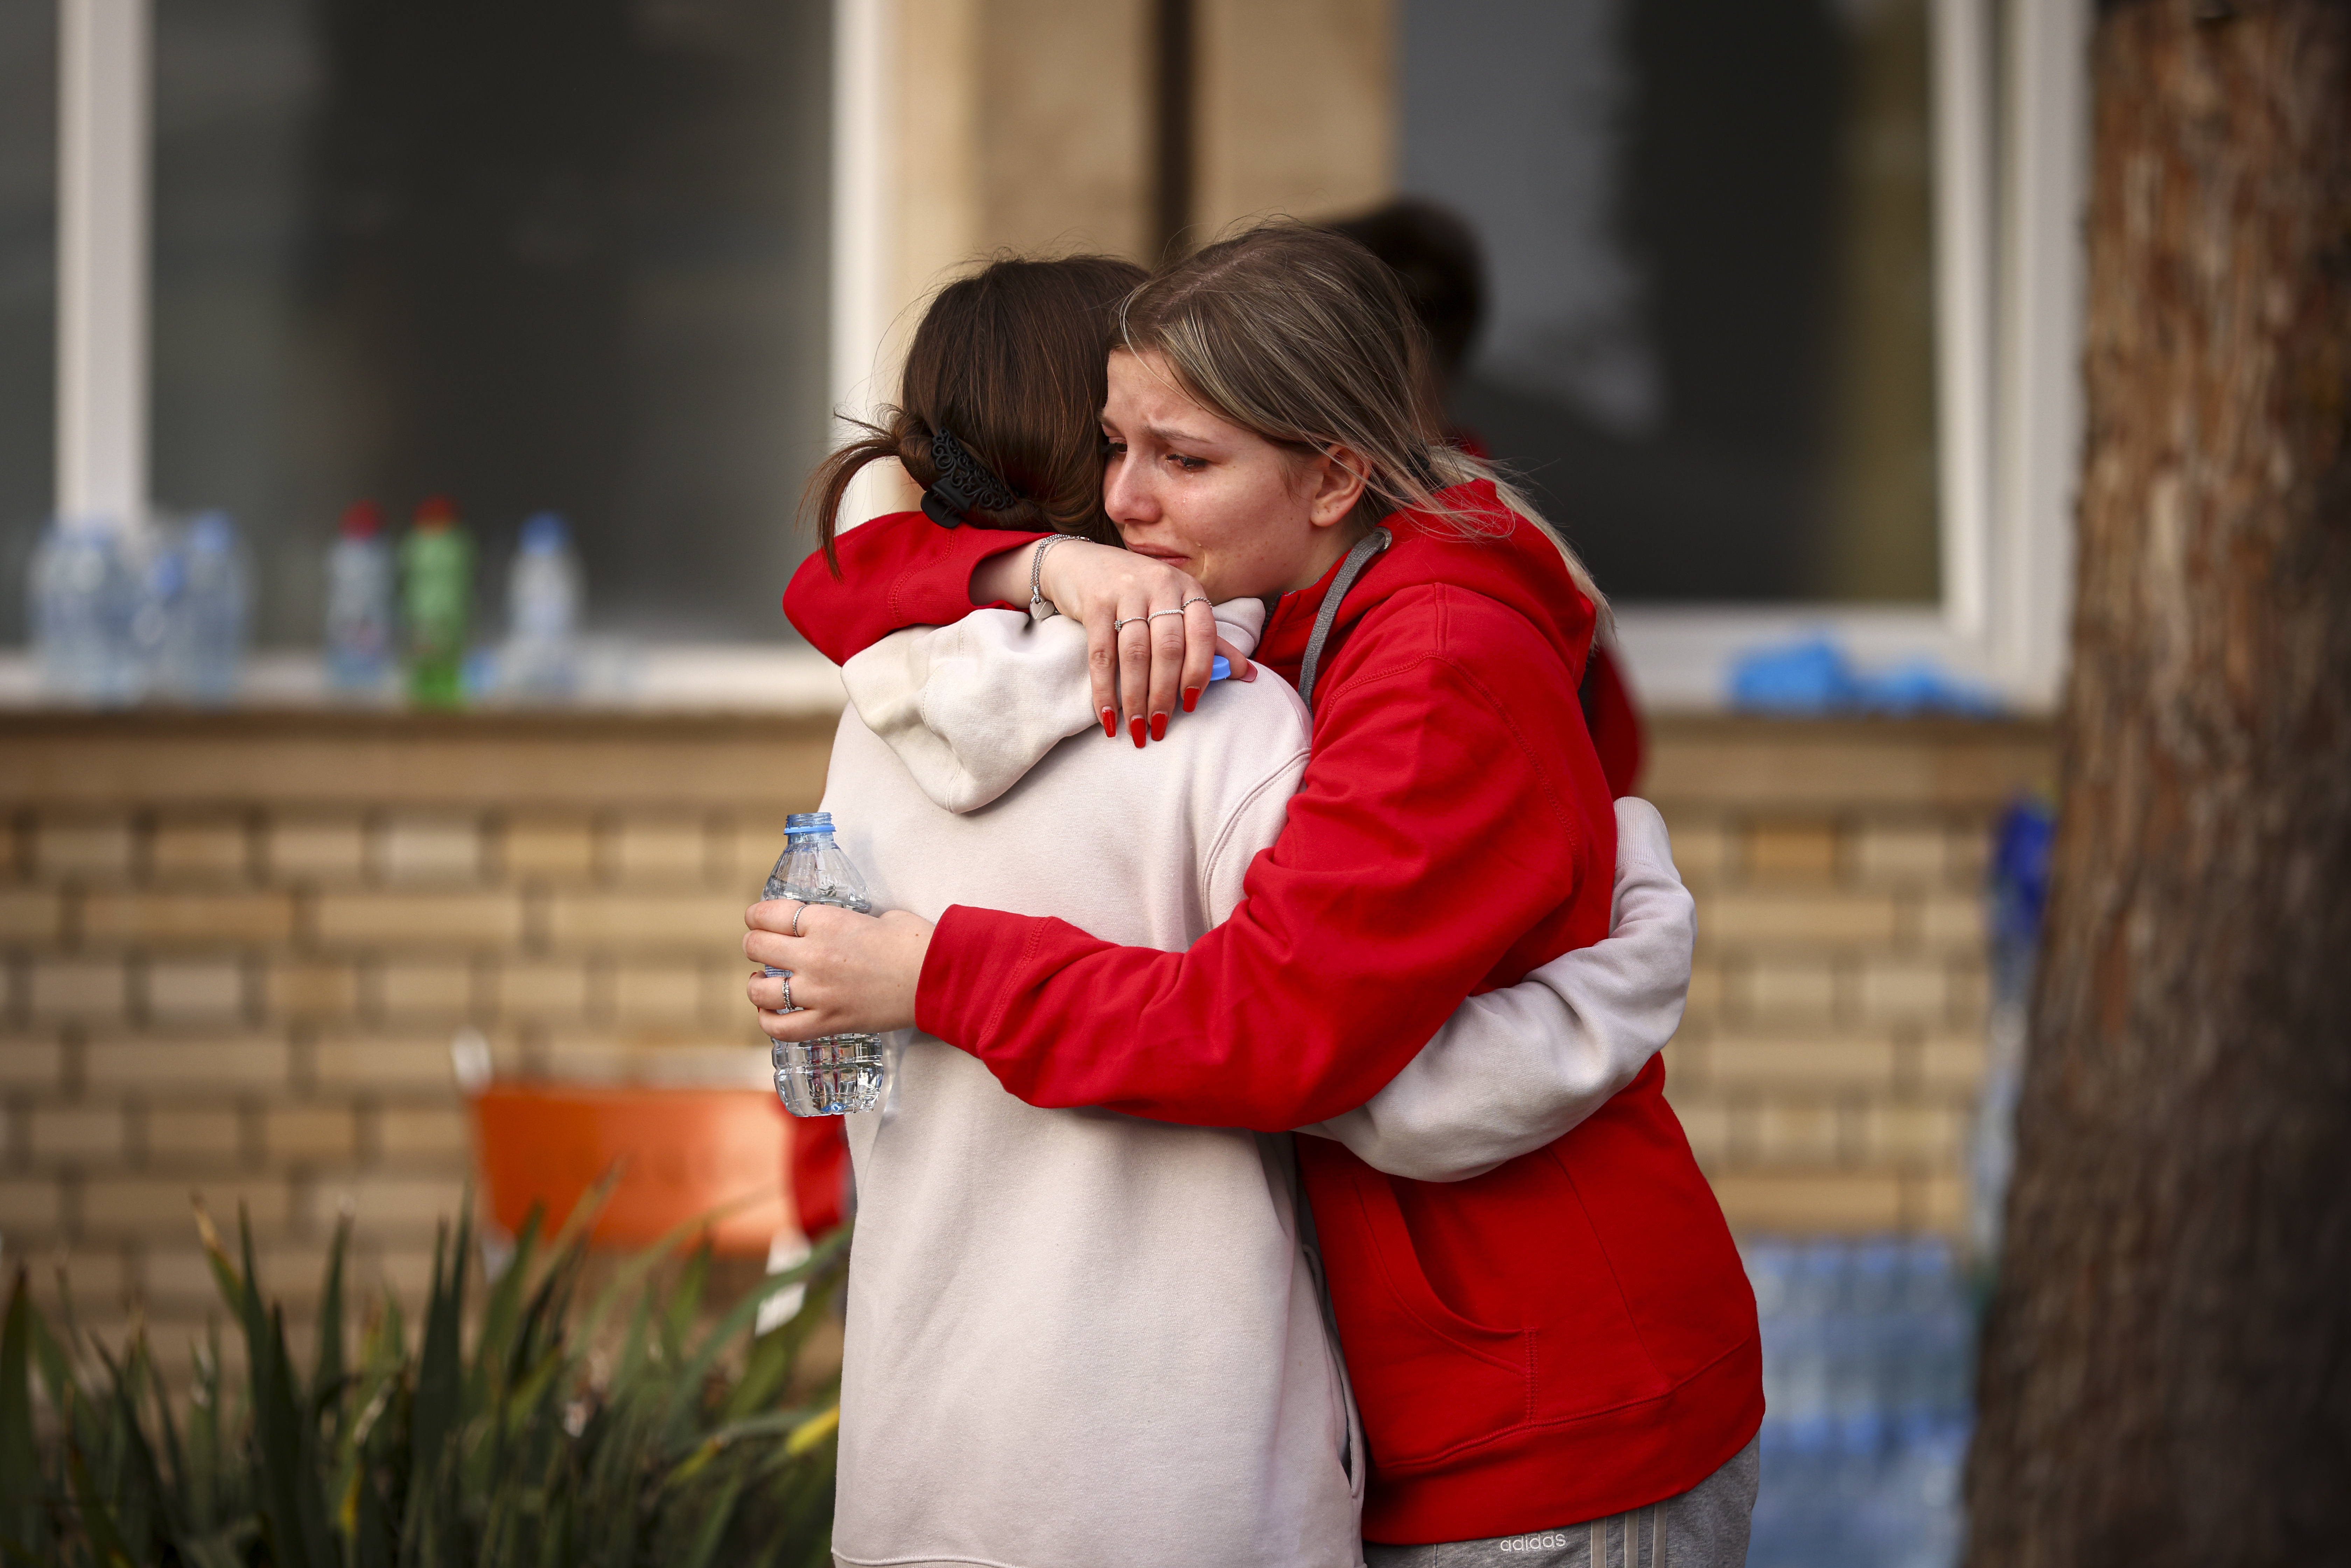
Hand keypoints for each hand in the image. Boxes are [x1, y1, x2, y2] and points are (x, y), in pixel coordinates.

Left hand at [746, 900, 932, 1039]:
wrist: (936, 977)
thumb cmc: (914, 943)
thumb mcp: (876, 916)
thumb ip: (847, 921)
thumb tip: (838, 928)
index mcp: (825, 921)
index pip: (767, 914)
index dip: (756, 916)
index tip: (757, 919)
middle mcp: (814, 955)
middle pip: (756, 947)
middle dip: (755, 945)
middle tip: (761, 947)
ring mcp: (818, 992)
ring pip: (759, 990)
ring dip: (756, 984)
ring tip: (762, 981)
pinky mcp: (829, 1021)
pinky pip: (781, 1027)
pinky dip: (767, 1020)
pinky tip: (770, 1012)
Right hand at [971, 538, 1253, 745]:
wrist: (1081, 563)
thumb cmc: (1136, 594)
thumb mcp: (1175, 608)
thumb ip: (1209, 642)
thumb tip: (1248, 675)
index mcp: (1187, 588)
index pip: (1203, 634)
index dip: (1200, 672)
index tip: (1190, 705)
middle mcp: (1160, 584)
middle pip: (1168, 648)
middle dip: (1164, 694)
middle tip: (1159, 728)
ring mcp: (1126, 590)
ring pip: (1135, 653)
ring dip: (1135, 697)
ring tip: (1136, 729)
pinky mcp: (1094, 600)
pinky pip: (1101, 653)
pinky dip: (1104, 688)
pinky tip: (1106, 715)